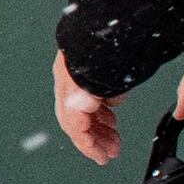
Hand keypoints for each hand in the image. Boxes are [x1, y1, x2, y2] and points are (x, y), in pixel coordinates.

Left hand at [52, 51, 183, 165]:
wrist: (107, 30)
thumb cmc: (116, 39)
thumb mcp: (117, 65)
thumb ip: (113, 83)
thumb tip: (115, 99)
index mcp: (77, 67)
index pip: (82, 100)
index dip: (97, 119)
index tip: (111, 132)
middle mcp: (68, 77)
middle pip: (78, 114)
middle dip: (98, 133)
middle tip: (111, 148)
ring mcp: (66, 85)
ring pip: (76, 123)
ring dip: (94, 141)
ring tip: (110, 152)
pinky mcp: (70, 97)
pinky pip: (75, 127)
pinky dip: (88, 142)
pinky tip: (100, 151)